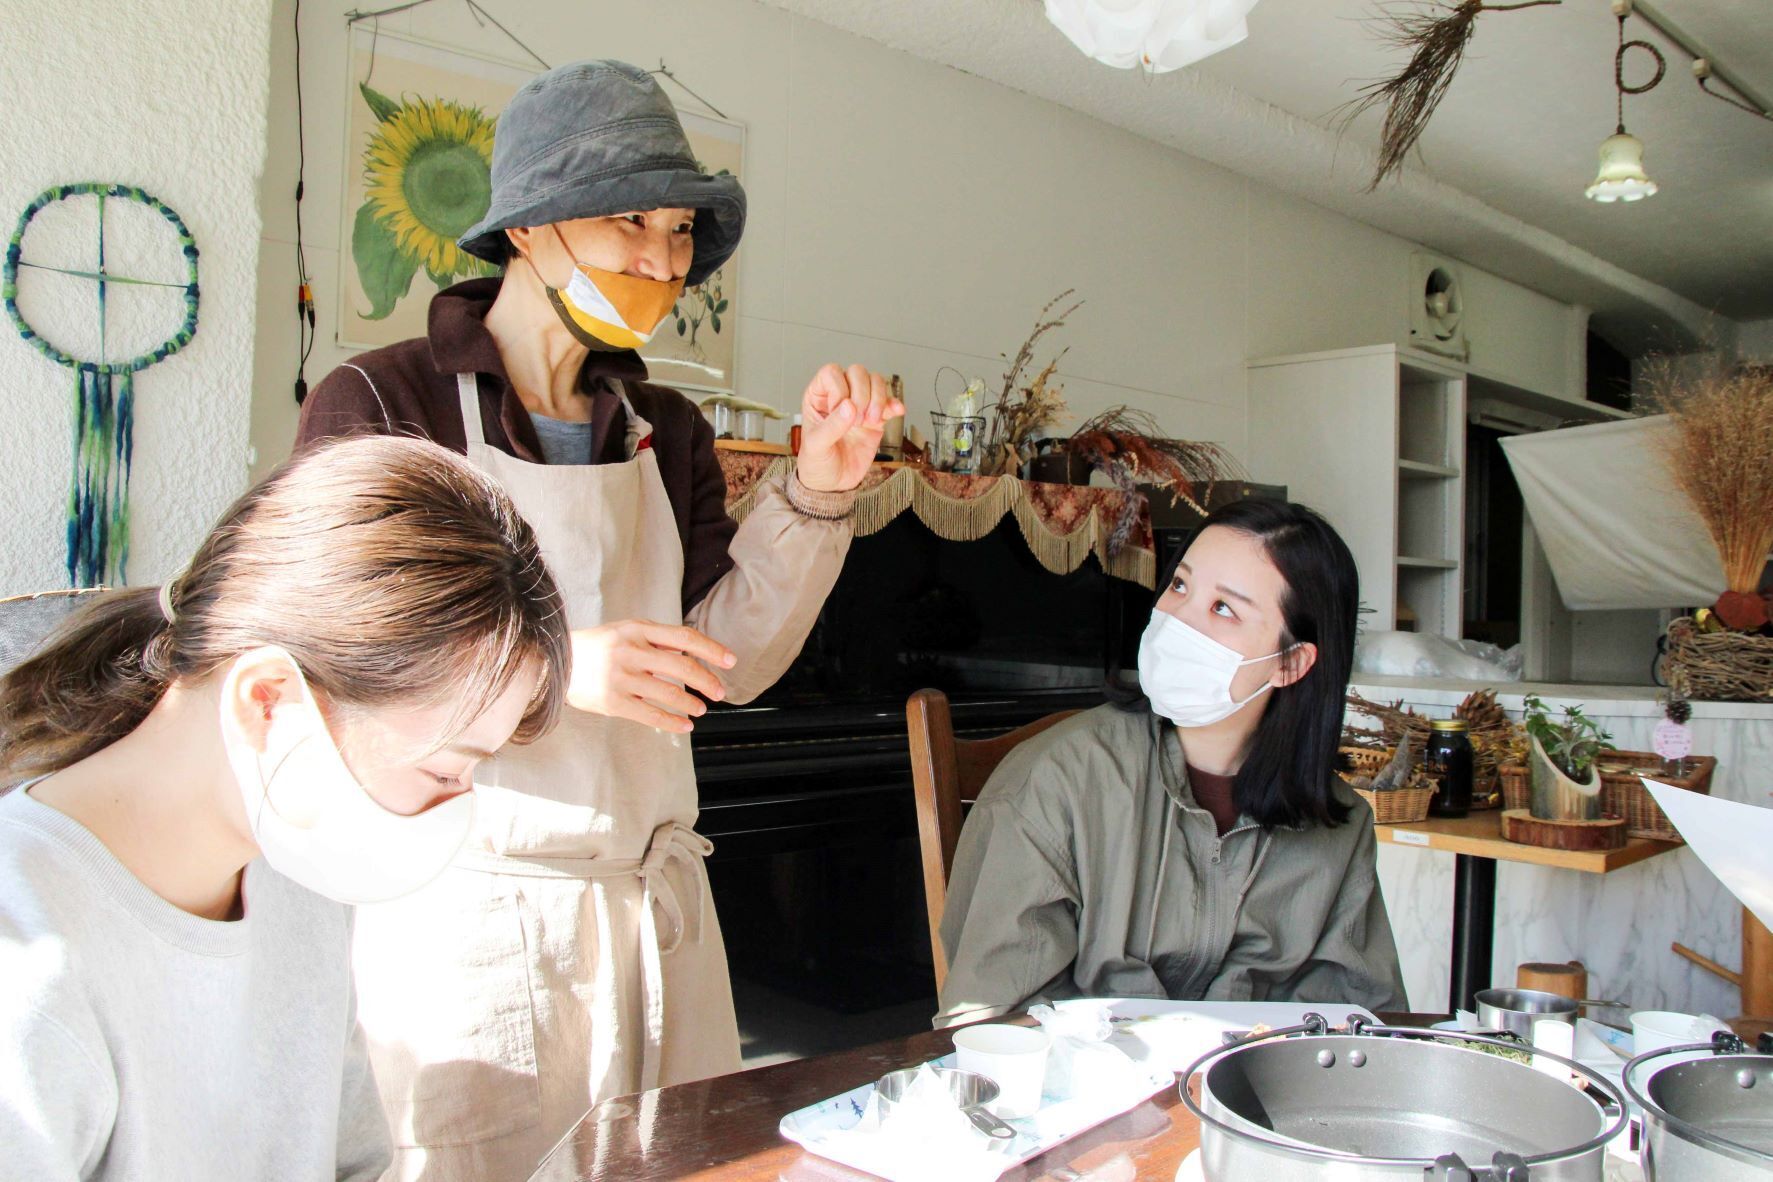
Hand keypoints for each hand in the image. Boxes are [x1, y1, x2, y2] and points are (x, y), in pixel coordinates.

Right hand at [566, 620, 736, 732]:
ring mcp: (621, 677)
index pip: (684, 638)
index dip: (712, 649)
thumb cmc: (599, 646)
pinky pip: (651, 715)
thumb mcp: (626, 631)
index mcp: (638, 630)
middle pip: (682, 667)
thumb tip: (696, 651)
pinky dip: (672, 722)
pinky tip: (685, 725)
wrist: (557, 662)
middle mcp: (631, 651)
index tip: (731, 661)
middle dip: (707, 681)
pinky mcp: (613, 701)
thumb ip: (657, 640)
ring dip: (691, 703)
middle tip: (720, 692)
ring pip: (669, 693)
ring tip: (701, 709)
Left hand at [794, 364, 905, 492]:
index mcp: (818, 396)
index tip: (840, 412)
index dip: (840, 389)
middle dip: (862, 395)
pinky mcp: (876, 418)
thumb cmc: (816, 463)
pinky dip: (895, 405)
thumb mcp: (816, 446)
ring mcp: (860, 405)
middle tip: (857, 421)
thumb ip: (831, 426)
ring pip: (875, 382)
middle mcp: (840, 395)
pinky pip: (889, 402)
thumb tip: (849, 406)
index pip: (832, 373)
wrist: (833, 484)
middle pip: (857, 373)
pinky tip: (896, 413)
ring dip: (878, 400)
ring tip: (870, 422)